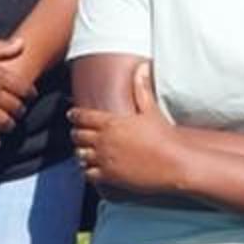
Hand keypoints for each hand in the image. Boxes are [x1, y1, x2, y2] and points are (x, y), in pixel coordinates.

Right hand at [0, 37, 31, 141]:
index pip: (23, 88)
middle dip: (20, 111)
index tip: (30, 96)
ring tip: (8, 126)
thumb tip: (22, 44)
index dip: (30, 94)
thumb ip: (3, 48)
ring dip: (9, 126)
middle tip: (20, 113)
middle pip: (16, 107)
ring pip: (3, 123)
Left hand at [69, 58, 183, 197]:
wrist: (171, 161)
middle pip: (78, 136)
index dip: (75, 115)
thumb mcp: (150, 109)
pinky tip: (90, 168)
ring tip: (84, 151)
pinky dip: (87, 170)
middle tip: (77, 134)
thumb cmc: (163, 135)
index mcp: (111, 122)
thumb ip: (141, 89)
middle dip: (76, 134)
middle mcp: (103, 140)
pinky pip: (88, 173)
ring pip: (80, 155)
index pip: (83, 116)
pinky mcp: (108, 176)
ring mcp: (104, 159)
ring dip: (81, 152)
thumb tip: (142, 67)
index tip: (72, 115)